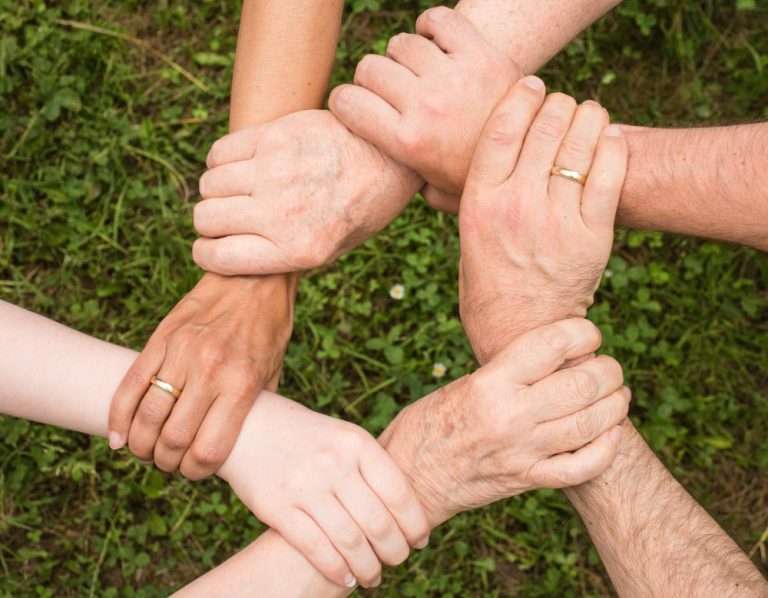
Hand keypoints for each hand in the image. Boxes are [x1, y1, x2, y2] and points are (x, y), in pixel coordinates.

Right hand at [108, 273, 295, 478]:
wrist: (254, 277)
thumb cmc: (269, 329)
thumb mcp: (273, 372)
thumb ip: (254, 408)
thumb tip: (240, 445)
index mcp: (241, 384)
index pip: (208, 450)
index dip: (196, 472)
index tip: (195, 472)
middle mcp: (210, 371)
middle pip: (172, 439)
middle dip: (166, 462)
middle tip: (169, 463)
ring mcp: (181, 353)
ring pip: (147, 416)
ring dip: (141, 445)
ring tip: (146, 451)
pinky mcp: (161, 338)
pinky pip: (130, 384)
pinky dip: (118, 416)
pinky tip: (119, 436)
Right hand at [192, 110, 421, 275]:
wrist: (391, 156)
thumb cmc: (362, 207)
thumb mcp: (333, 249)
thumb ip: (285, 256)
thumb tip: (234, 256)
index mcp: (298, 250)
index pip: (217, 257)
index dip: (207, 253)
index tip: (212, 247)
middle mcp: (282, 213)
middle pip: (206, 218)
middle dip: (211, 222)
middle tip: (230, 216)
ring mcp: (275, 172)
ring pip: (209, 184)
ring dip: (217, 190)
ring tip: (240, 189)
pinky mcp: (274, 136)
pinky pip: (219, 152)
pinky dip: (221, 161)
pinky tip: (244, 164)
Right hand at [218, 393, 429, 588]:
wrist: (248, 425)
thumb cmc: (306, 436)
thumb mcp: (343, 437)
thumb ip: (371, 467)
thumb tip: (407, 510)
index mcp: (356, 442)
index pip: (399, 493)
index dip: (414, 523)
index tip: (420, 540)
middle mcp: (334, 463)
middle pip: (378, 522)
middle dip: (395, 551)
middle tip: (398, 561)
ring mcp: (305, 485)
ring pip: (350, 541)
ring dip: (368, 568)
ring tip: (373, 577)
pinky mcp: (277, 507)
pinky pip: (315, 547)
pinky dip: (336, 570)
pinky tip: (346, 579)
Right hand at [329, 7, 520, 212]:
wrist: (536, 158)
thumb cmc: (479, 178)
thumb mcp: (436, 193)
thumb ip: (405, 183)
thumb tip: (381, 177)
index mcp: (407, 143)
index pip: (346, 102)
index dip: (344, 102)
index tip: (355, 106)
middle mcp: (425, 106)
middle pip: (370, 68)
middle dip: (372, 79)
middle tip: (390, 92)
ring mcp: (453, 77)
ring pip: (401, 44)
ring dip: (403, 56)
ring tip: (418, 72)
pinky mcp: (480, 54)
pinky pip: (438, 20)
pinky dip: (431, 26)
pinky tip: (436, 44)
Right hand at [380, 318, 628, 525]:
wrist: (409, 478)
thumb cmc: (430, 423)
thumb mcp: (464, 384)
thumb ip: (509, 372)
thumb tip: (558, 357)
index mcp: (490, 382)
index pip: (552, 344)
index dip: (583, 332)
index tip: (588, 334)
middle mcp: (510, 415)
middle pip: (582, 384)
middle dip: (609, 371)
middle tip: (609, 368)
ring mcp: (522, 451)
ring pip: (591, 424)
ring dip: (615, 405)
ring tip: (618, 395)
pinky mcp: (527, 480)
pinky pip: (581, 467)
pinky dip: (606, 449)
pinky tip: (611, 434)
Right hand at [458, 78, 627, 363]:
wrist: (521, 334)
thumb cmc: (488, 285)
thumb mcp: (466, 237)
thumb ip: (469, 196)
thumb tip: (469, 157)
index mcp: (479, 204)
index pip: (501, 129)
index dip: (520, 97)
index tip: (532, 83)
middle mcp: (516, 206)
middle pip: (544, 127)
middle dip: (558, 104)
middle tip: (563, 104)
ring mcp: (556, 221)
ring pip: (580, 144)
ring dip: (588, 118)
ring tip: (589, 116)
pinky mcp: (592, 237)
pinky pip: (609, 174)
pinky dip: (613, 147)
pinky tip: (610, 138)